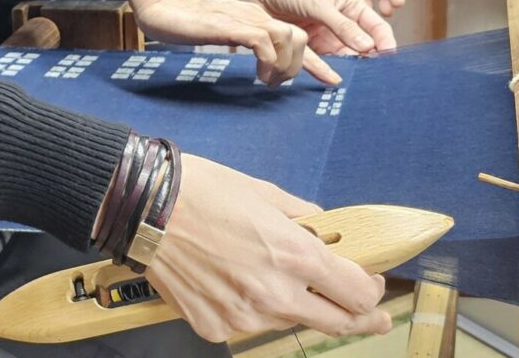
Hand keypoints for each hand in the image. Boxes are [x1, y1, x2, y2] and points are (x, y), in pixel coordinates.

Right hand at [127, 0, 309, 86]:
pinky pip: (265, 43)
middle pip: (300, 37)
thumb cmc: (186, 22)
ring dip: (284, 66)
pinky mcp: (233, 26)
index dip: (305, 60)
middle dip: (296, 66)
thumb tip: (257, 62)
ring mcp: (246, 19)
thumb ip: (241, 41)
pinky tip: (257, 74)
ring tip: (266, 80)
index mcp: (255, 17)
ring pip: (290, 38)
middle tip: (275, 83)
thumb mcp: (223, 33)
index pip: (294, 34)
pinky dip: (268, 62)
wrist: (162, 4)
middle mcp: (256, 15)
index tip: (299, 81)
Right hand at [147, 154, 391, 342]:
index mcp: (295, 255)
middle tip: (373, 316)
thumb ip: (303, 217)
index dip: (372, 289)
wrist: (145, 208)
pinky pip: (247, 324)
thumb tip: (324, 229)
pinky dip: (250, 308)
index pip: (357, 293)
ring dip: (296, 306)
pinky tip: (233, 280)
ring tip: (274, 276)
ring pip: (288, 322)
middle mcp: (275, 294)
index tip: (372, 283)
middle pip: (337, 323)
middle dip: (360, 318)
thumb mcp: (264, 192)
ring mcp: (244, 317)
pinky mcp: (215, 328)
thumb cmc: (203, 191)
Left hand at [225, 0, 395, 83]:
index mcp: (349, 5)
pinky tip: (334, 80)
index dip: (385, 41)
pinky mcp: (308, 47)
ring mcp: (325, 35)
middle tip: (374, 73)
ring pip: (344, 56)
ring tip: (357, 78)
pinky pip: (321, 62)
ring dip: (350, 66)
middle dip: (369, 59)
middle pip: (362, 45)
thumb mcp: (318, 4)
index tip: (390, 57)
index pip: (375, 25)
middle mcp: (340, 22)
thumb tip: (368, 46)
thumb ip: (342, 26)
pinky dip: (327, 71)